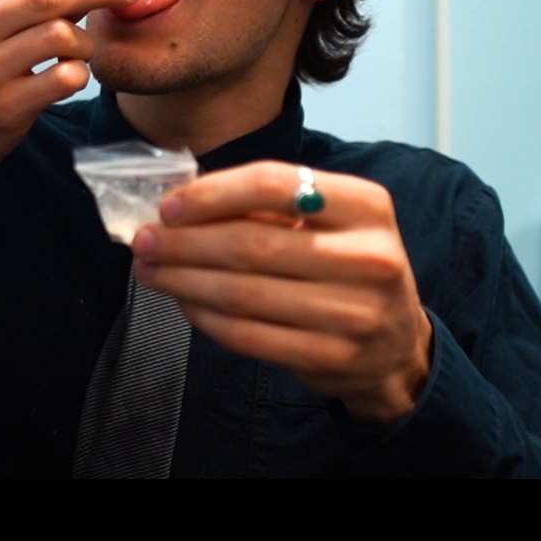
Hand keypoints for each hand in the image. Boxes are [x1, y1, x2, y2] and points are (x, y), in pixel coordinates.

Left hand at [130, 162, 432, 423]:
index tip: (168, 206)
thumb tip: (182, 204)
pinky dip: (206, 318)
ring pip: (244, 293)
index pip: (274, 184)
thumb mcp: (332, 223)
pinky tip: (184, 302)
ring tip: (150, 271)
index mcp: (367, 205)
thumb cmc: (348, 268)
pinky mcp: (332, 357)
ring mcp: (354, 312)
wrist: (396, 345)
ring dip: (184, 281)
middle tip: (143, 241)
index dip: (212, 194)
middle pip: (252, 243)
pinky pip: (249, 335)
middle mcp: (369, 256)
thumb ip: (270, 207)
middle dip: (184, 243)